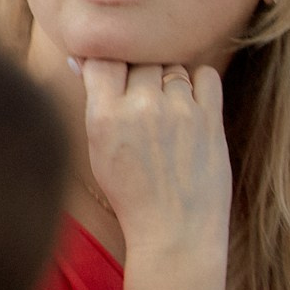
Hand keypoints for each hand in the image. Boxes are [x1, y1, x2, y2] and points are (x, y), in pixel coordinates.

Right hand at [80, 60, 231, 261]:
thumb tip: (79, 59)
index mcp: (105, 116)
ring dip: (165, 78)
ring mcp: (180, 111)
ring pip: (171, 65)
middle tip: (138, 96)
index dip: (105, 59)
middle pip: (139, 59)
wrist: (175, 231)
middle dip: (137, 72)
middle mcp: (142, 108)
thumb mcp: (97, 148)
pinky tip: (188, 101)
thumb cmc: (131, 192)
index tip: (110, 71)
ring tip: (163, 106)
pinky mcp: (211, 119)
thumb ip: (94, 102)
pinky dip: (195, 81)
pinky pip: (204, 74)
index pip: (102, 58)